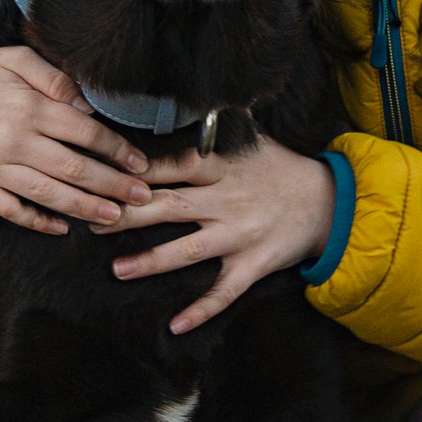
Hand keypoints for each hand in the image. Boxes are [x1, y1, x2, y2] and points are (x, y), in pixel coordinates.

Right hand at [0, 43, 151, 234]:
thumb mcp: (17, 59)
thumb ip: (56, 80)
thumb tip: (90, 108)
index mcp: (29, 108)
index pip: (86, 134)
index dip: (118, 150)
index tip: (140, 164)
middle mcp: (13, 140)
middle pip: (74, 169)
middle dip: (113, 185)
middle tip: (143, 197)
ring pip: (48, 194)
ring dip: (85, 208)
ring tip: (114, 217)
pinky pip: (10, 210)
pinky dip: (37, 221)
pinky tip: (61, 229)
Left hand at [97, 137, 335, 333]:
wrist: (328, 202)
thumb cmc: (282, 169)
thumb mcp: (252, 139)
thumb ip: (218, 125)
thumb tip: (190, 95)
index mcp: (224, 167)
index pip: (175, 166)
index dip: (140, 169)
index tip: (108, 172)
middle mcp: (228, 200)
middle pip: (170, 206)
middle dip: (130, 214)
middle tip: (93, 220)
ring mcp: (240, 235)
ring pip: (189, 250)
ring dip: (152, 261)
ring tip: (117, 270)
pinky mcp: (253, 265)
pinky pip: (225, 291)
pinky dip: (202, 310)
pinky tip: (175, 326)